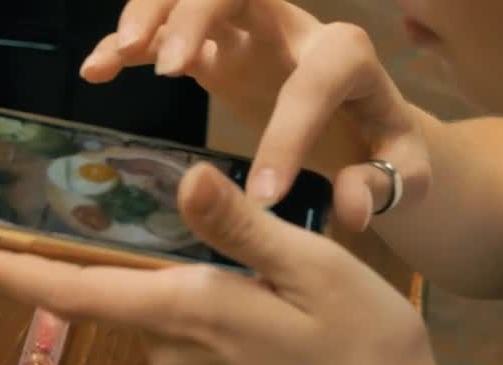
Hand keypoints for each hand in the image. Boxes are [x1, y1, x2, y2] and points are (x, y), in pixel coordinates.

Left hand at [0, 164, 465, 364]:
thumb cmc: (371, 356)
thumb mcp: (319, 272)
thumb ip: (243, 229)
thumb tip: (185, 179)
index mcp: (192, 313)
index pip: (74, 290)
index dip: (10, 269)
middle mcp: (172, 358)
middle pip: (129, 294)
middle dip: (160, 262)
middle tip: (236, 252)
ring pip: (165, 321)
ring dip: (200, 298)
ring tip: (282, 300)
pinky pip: (187, 354)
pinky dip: (215, 331)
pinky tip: (279, 337)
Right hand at [83, 0, 430, 231]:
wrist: (368, 130)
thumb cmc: (385, 151)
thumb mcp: (404, 176)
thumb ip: (382, 188)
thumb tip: (351, 207)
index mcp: (348, 58)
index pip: (315, 83)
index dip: (289, 135)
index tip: (266, 194)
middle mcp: (296, 30)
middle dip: (199, 14)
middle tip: (169, 70)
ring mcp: (251, 34)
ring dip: (154, 13)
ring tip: (124, 56)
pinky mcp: (218, 52)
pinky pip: (168, 32)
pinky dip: (129, 43)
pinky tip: (98, 72)